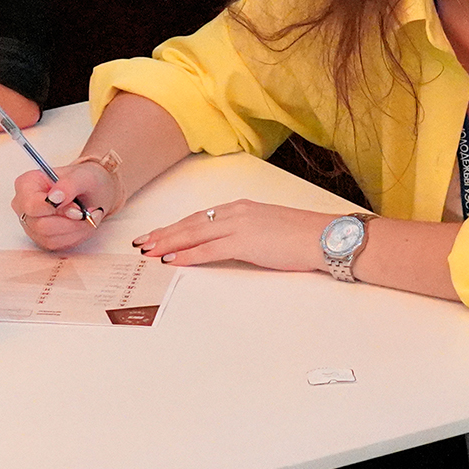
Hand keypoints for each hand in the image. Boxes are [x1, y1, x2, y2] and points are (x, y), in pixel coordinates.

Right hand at [11, 161, 113, 250]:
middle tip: (86, 212)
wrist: (91, 192)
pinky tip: (81, 224)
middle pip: (41, 225)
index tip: (77, 207)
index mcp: (26, 184)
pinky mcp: (41, 239)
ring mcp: (30, 224)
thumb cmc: (83, 180)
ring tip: (87, 216)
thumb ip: (68, 185)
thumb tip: (55, 198)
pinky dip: (75, 236)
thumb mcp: (82, 176)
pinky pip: (57, 245)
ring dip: (75, 230)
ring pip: (50, 238)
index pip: (32, 205)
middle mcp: (23, 206)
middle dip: (70, 222)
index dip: (56, 209)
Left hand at [132, 200, 336, 272]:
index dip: (175, 226)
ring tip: (149, 252)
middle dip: (163, 234)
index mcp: (240, 208)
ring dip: (168, 244)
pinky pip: (209, 248)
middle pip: (190, 223)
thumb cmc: (303, 236)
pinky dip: (188, 254)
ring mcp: (239, 225)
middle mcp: (235, 212)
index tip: (157, 234)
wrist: (326, 236)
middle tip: (141, 243)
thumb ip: (246, 233)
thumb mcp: (268, 229)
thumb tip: (229, 244)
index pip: (199, 217)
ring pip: (194, 233)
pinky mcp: (246, 242)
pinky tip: (173, 260)